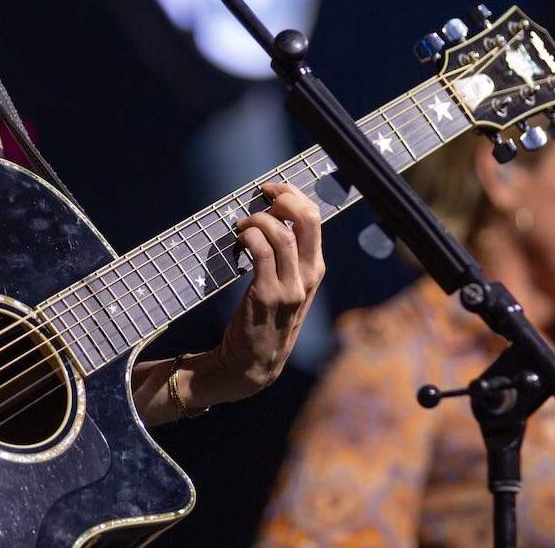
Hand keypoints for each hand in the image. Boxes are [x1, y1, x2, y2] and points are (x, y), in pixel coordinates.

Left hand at [204, 182, 325, 402]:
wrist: (253, 363)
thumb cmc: (265, 319)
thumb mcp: (287, 287)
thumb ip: (286, 258)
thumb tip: (269, 215)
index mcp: (315, 269)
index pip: (315, 219)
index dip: (293, 196)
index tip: (272, 189)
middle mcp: (309, 276)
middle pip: (308, 219)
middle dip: (285, 197)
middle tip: (263, 195)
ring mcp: (291, 287)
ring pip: (281, 233)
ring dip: (258, 219)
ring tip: (242, 224)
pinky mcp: (267, 296)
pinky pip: (261, 252)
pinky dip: (248, 237)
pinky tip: (239, 239)